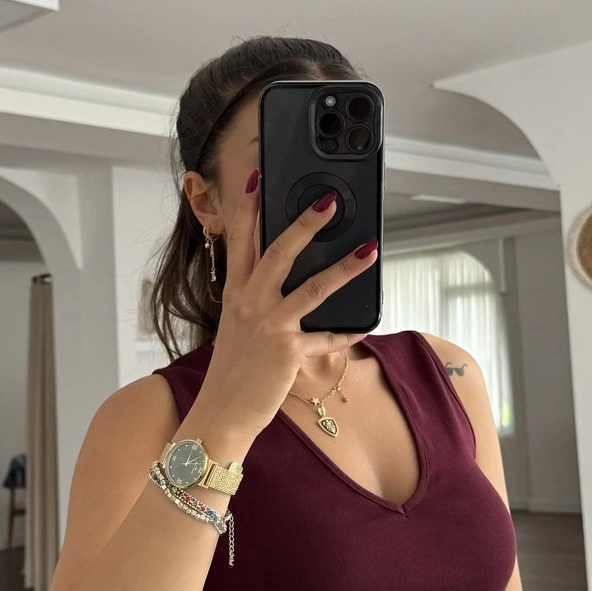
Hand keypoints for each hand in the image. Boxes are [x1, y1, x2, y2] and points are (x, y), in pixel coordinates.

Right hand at [200, 165, 376, 433]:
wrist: (221, 413)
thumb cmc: (233, 369)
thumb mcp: (237, 325)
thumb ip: (255, 297)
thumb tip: (283, 275)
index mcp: (235, 293)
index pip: (239, 240)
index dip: (247, 207)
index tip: (256, 177)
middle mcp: (249, 304)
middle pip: (278, 252)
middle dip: (304, 223)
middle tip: (328, 200)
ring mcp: (269, 326)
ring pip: (311, 288)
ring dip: (344, 267)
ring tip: (370, 249)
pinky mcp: (288, 351)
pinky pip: (325, 338)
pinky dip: (346, 333)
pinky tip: (365, 325)